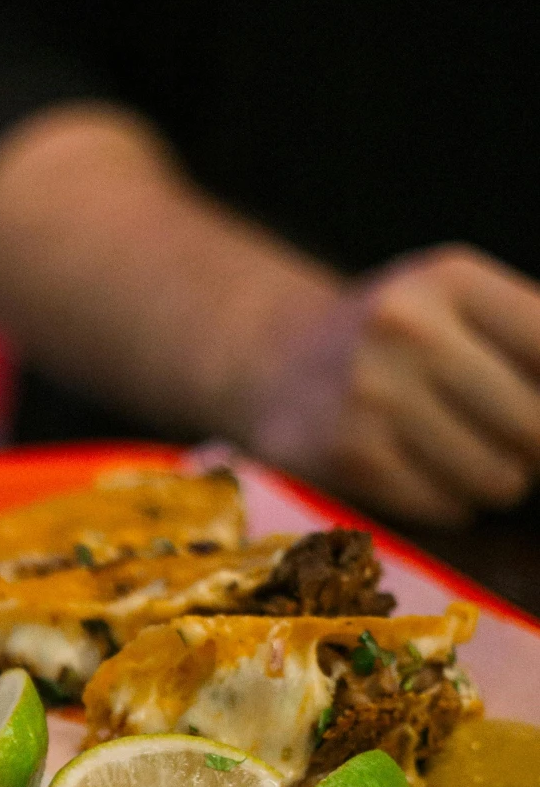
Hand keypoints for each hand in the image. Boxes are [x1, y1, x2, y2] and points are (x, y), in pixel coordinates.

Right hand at [253, 247, 539, 525]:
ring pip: (499, 478)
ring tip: (458, 452)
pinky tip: (418, 471)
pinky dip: (450, 502)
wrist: (272, 366)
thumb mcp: (458, 304)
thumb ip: (532, 340)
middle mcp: (409, 327)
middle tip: (509, 440)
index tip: (534, 413)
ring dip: (494, 480)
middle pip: (536, 427)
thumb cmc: (397, 340)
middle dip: (534, 448)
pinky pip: (450, 508)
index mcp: (451, 278)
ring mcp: (373, 394)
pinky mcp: (350, 456)